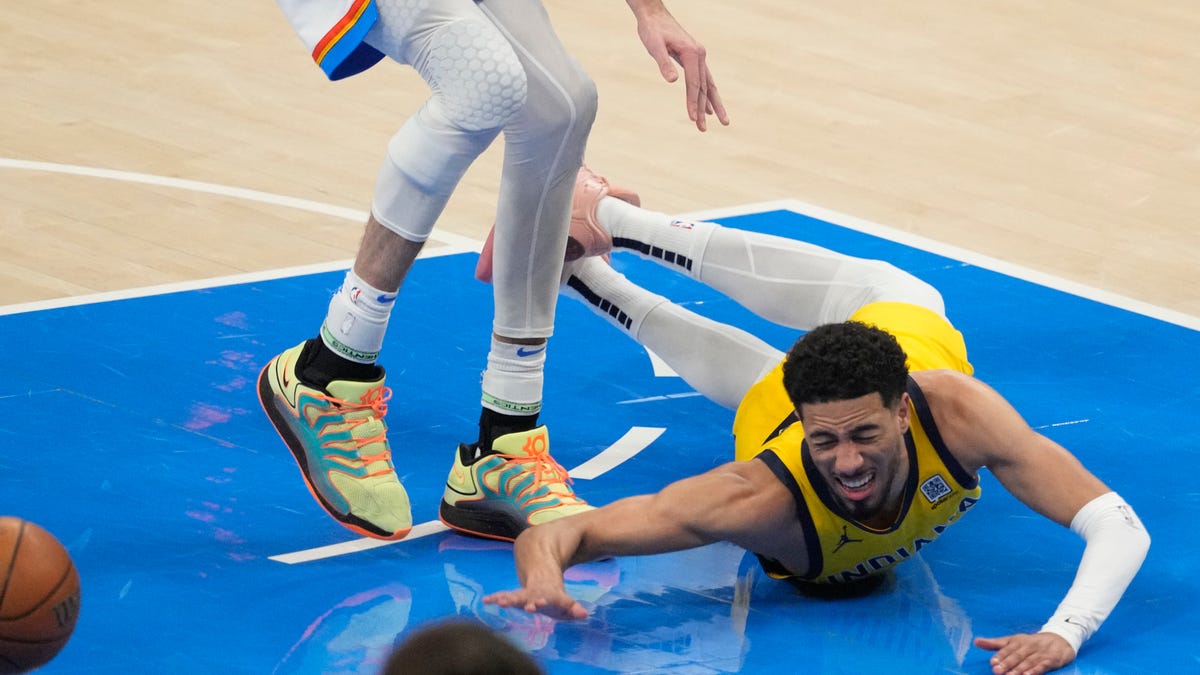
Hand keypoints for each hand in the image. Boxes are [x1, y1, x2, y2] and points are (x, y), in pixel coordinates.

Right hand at [483, 585, 588, 619]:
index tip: (539, 604)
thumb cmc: (553, 596)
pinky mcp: (514, 595)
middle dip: (529, 602)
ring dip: (509, 599)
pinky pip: (504, 596)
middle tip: (528, 607)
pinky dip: (495, 598)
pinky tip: (486, 600)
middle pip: (532, 597)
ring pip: (516, 596)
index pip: (552, 600)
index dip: (547, 602)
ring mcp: (523, 593)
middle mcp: (535, 593)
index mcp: (550, 595)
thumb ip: (572, 608)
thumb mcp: (564, 602)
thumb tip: (585, 614)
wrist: (540, 572)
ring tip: (500, 602)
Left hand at [632, 4, 728, 130]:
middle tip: (703, 130)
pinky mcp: (695, 58)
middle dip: (704, 110)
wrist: (654, 14)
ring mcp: (699, 57)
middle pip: (704, 88)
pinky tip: (708, 108)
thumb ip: (663, 63)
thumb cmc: (652, 30)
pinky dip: (707, 94)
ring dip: (712, 105)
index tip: (693, 120)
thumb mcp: (654, 46)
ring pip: (708, 85)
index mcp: (693, 54)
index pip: (694, 84)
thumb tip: (673, 81)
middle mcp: (700, 55)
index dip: (693, 103)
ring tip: (721, 122)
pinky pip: (704, 80)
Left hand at [973, 632, 1075, 674]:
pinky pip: (1042, 666)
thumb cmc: (1030, 642)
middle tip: (997, 670)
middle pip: (1016, 655)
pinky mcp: (1050, 660)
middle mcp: (1028, 646)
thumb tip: (976, 642)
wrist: (1059, 640)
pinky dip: (1034, 671)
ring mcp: (1039, 653)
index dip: (1000, 655)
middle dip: (1006, 663)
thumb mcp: (1013, 641)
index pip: (1008, 648)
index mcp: (1018, 641)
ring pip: (1027, 662)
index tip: (992, 662)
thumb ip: (995, 643)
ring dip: (1018, 669)